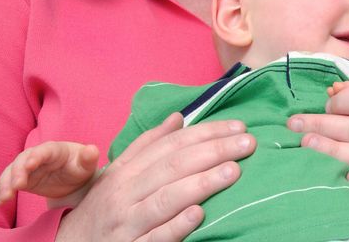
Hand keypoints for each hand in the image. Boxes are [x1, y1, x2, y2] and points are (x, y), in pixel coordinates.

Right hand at [0, 141, 98, 205]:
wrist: (73, 177)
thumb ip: (89, 158)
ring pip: (11, 172)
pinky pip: (7, 182)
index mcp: (54, 149)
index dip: (36, 156)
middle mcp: (36, 156)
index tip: (30, 165)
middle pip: (22, 161)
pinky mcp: (21, 179)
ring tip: (4, 198)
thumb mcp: (86, 164)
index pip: (43, 151)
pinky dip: (1, 190)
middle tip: (16, 187)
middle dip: (17, 172)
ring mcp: (26, 167)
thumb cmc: (80, 166)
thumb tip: (92, 150)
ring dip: (5, 184)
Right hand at [54, 113, 255, 241]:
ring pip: (165, 199)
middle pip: (172, 167)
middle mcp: (126, 195)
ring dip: (201, 184)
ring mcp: (129, 223)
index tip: (237, 126)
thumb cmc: (102, 209)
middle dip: (213, 152)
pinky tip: (199, 214)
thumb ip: (147, 146)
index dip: (205, 133)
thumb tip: (178, 118)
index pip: (170, 146)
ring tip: (233, 172)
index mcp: (126, 173)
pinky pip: (156, 237)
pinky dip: (177, 226)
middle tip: (247, 143)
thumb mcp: (117, 174)